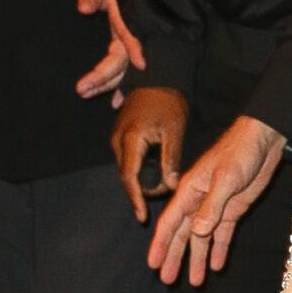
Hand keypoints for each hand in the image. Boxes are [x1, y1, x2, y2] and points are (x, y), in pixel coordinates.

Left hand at [75, 0, 147, 98]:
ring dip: (111, 84)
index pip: (121, 50)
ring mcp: (131, 36)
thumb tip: (84, 7)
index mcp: (126, 21)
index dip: (113, 66)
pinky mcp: (127, 37)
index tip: (96, 81)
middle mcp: (132, 33)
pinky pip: (124, 62)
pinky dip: (119, 79)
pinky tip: (117, 96)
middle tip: (82, 91)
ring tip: (93, 96)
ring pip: (125, 67)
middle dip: (105, 80)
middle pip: (122, 64)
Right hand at [111, 84, 188, 221]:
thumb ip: (171, 159)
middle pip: (125, 175)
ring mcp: (117, 135)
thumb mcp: (175, 130)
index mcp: (131, 138)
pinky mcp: (121, 133)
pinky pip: (126, 158)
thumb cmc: (168, 100)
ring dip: (137, 182)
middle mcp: (118, 138)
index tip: (142, 216)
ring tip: (154, 195)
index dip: (135, 199)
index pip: (129, 177)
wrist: (158, 75)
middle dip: (138, 193)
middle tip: (154, 207)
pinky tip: (150, 178)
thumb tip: (171, 186)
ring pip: (125, 167)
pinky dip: (136, 171)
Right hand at [147, 115, 285, 284]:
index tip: (152, 264)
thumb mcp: (225, 178)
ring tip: (194, 282)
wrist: (263, 140)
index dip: (160, 244)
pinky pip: (222, 234)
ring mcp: (215, 207)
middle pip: (183, 235)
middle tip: (167, 280)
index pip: (170, 222)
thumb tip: (197, 232)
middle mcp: (198, 201)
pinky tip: (216, 266)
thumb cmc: (239, 152)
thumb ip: (212, 206)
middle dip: (175, 257)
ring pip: (201, 238)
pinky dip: (219, 250)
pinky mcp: (233, 209)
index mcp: (189, 191)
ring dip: (197, 259)